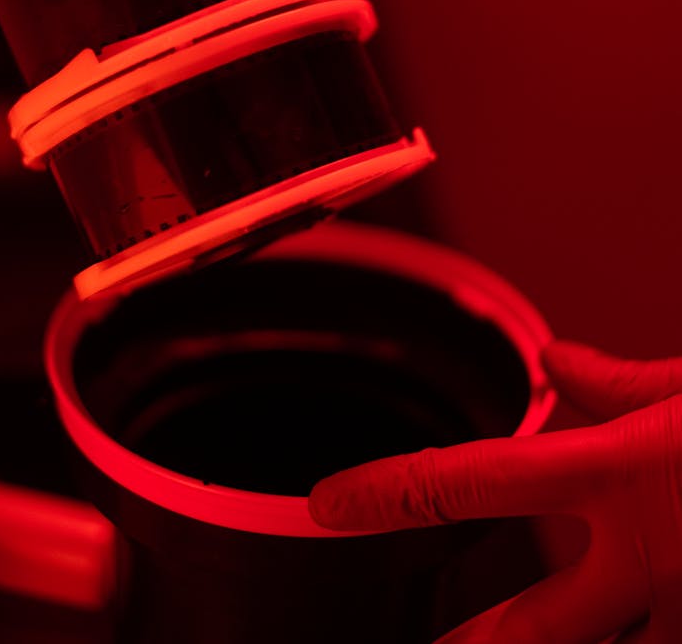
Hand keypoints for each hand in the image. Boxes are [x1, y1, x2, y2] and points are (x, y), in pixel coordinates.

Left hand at [309, 340, 681, 642]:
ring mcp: (680, 614)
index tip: (332, 505)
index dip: (391, 495)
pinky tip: (613, 623)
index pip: (475, 482)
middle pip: (525, 625)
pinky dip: (621, 634)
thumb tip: (557, 363)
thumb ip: (622, 384)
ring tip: (494, 642)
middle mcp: (643, 560)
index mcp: (623, 471)